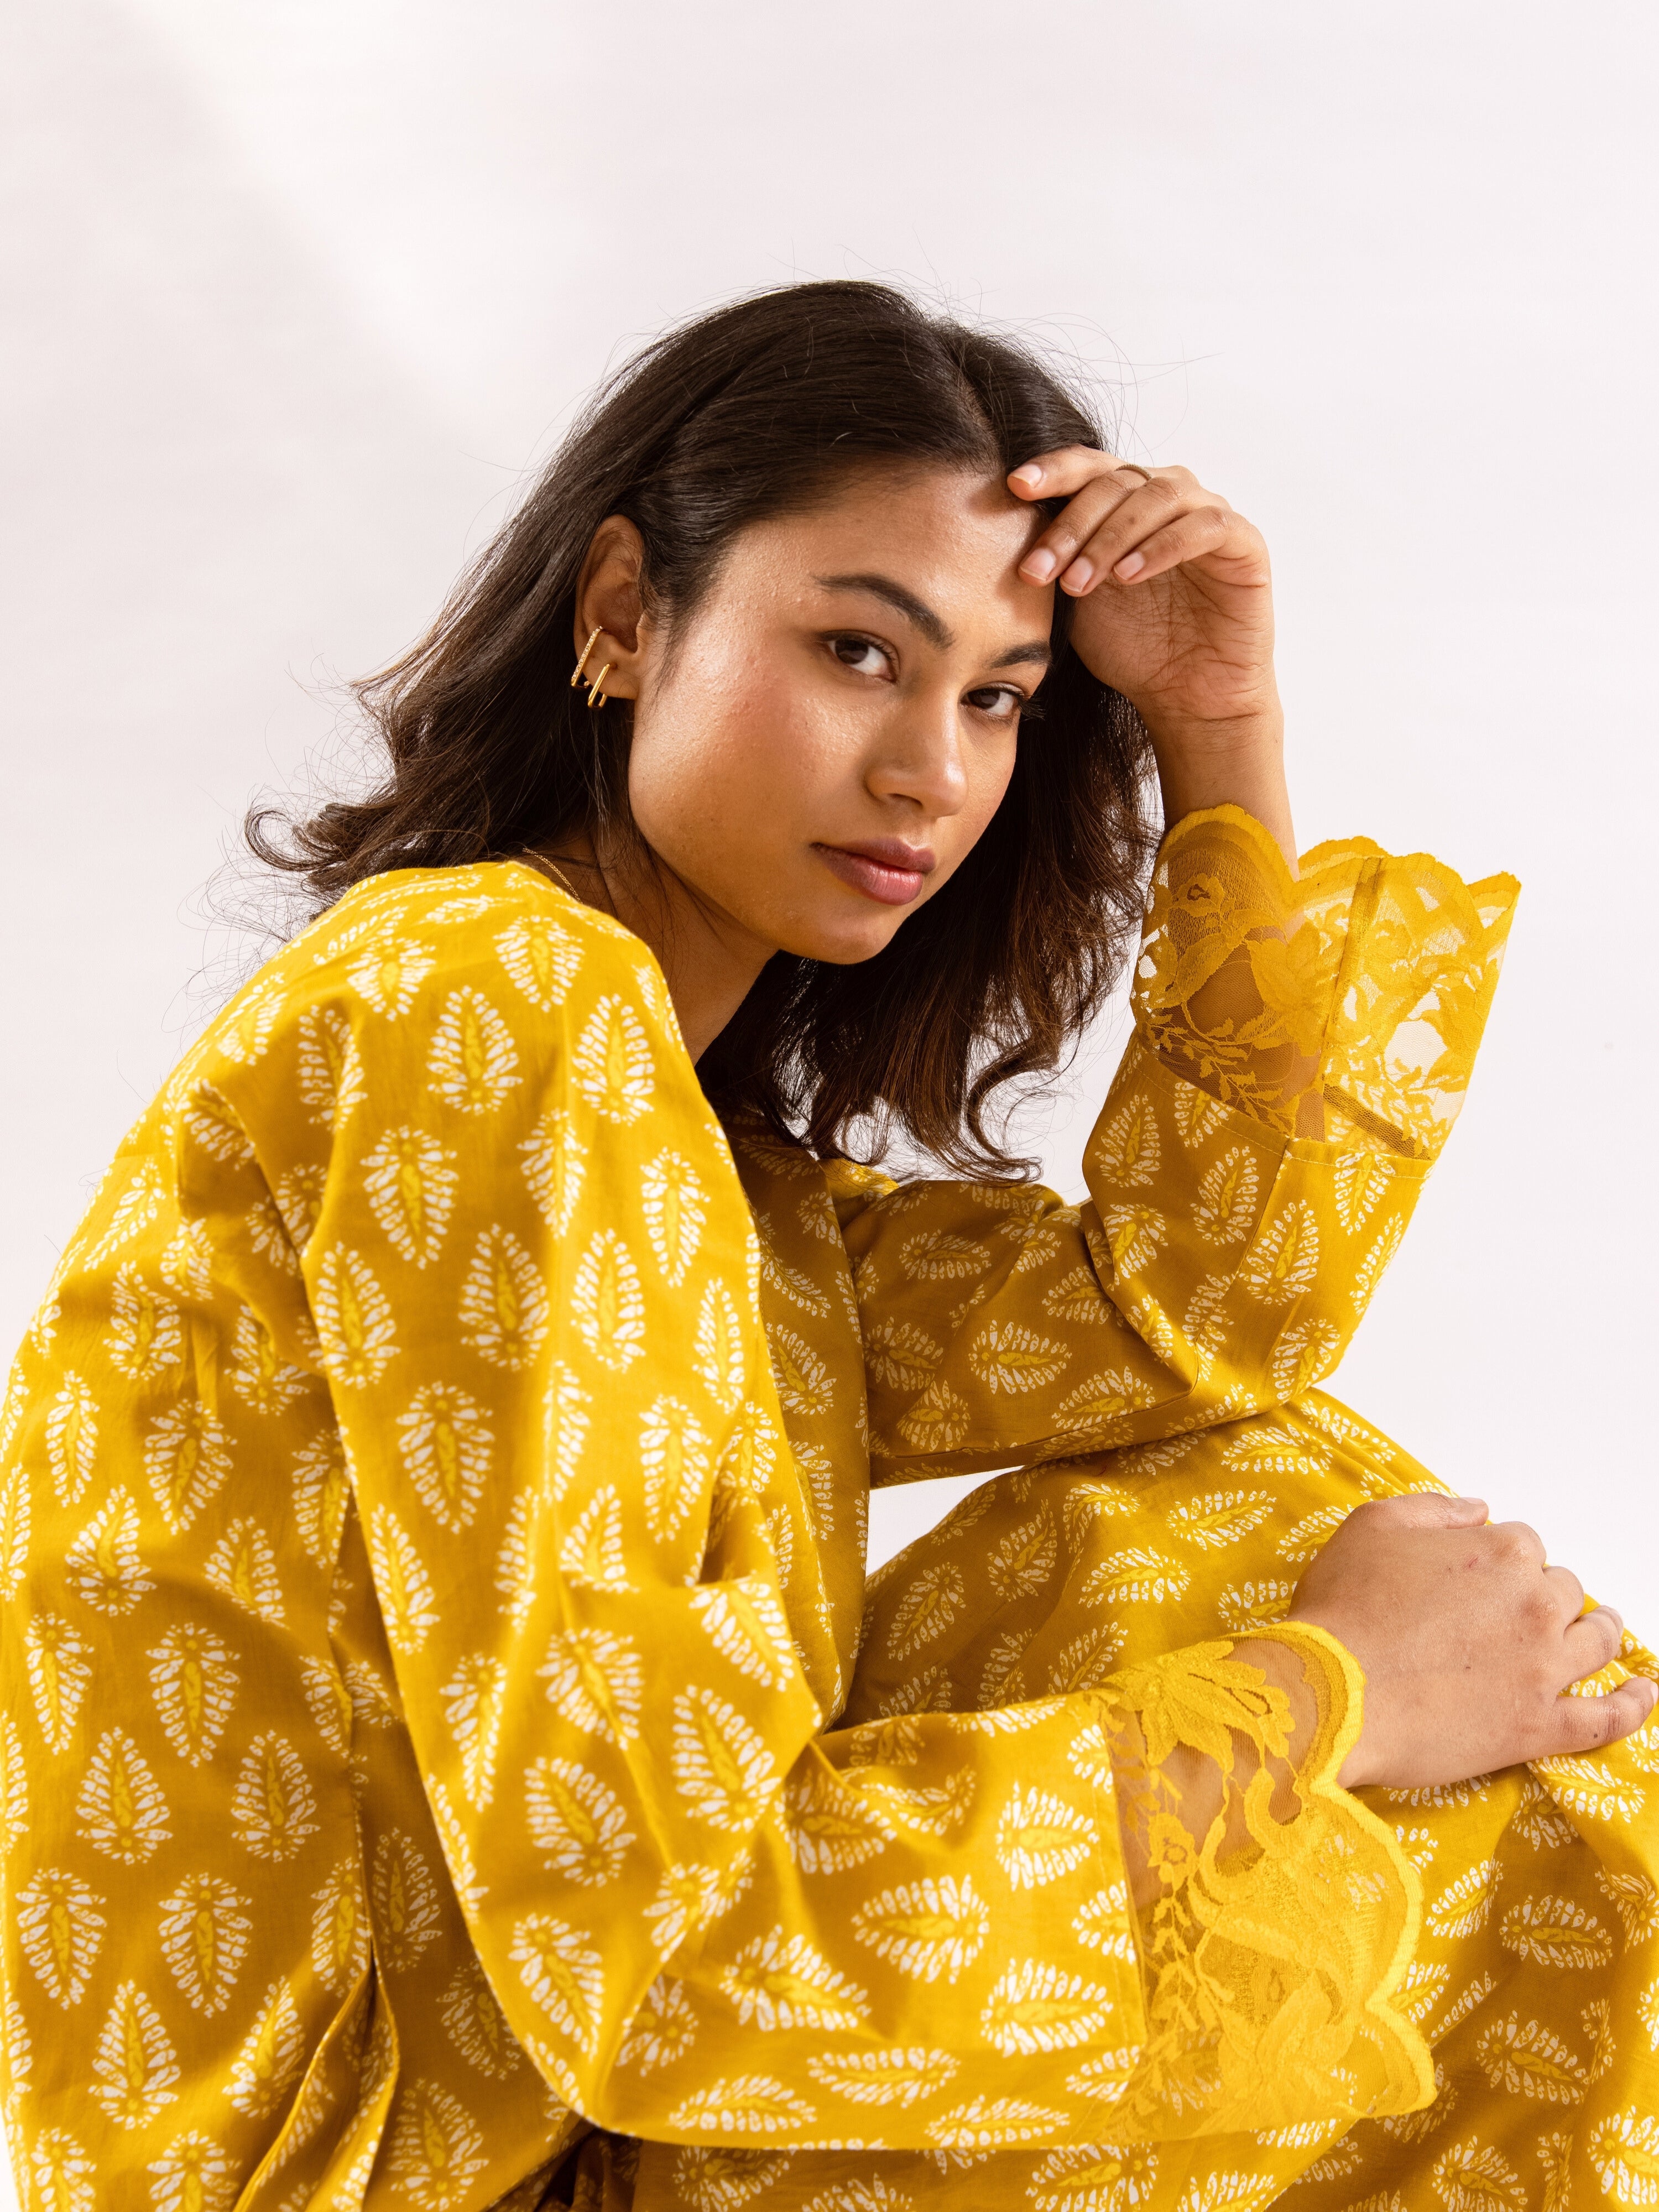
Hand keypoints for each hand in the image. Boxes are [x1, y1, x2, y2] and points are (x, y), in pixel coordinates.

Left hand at [1007, 449, 1294, 862]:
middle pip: (1116, 481)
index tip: (1014, 486)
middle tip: (1037, 570)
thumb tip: (994, 532)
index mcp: (1126, 502)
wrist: (1187, 697)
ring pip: (1158, 495)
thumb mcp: (1077, 603)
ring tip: (1082, 582)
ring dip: (1112, 536)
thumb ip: (1053, 562)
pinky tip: (1130, 575)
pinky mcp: (1244, 543)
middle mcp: (1169, 496)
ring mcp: (1209, 515)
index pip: (1087, 467)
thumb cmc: (1132, 649)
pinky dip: (1162, 546)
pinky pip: (1204, 526)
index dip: (1052, 470)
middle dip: (1070, 524)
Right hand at [1282, 1492, 1656, 1789]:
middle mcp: (1535, 1604)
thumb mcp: (1372, 1526)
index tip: (1482, 1577)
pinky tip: (1644, 1694)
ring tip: (1605, 1631)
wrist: (1332, 1692)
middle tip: (1523, 1610)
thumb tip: (1477, 1510)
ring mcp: (1543, 1668)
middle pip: (1565, 1590)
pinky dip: (1632, 1705)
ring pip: (1596, 1642)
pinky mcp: (1539, 1726)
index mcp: (1500, 1552)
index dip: (1502, 1560)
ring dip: (1603, 1632)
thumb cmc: (1344, 1609)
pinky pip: (1606, 1718)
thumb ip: (1432, 1508)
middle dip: (1548, 1594)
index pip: (1524, 1544)